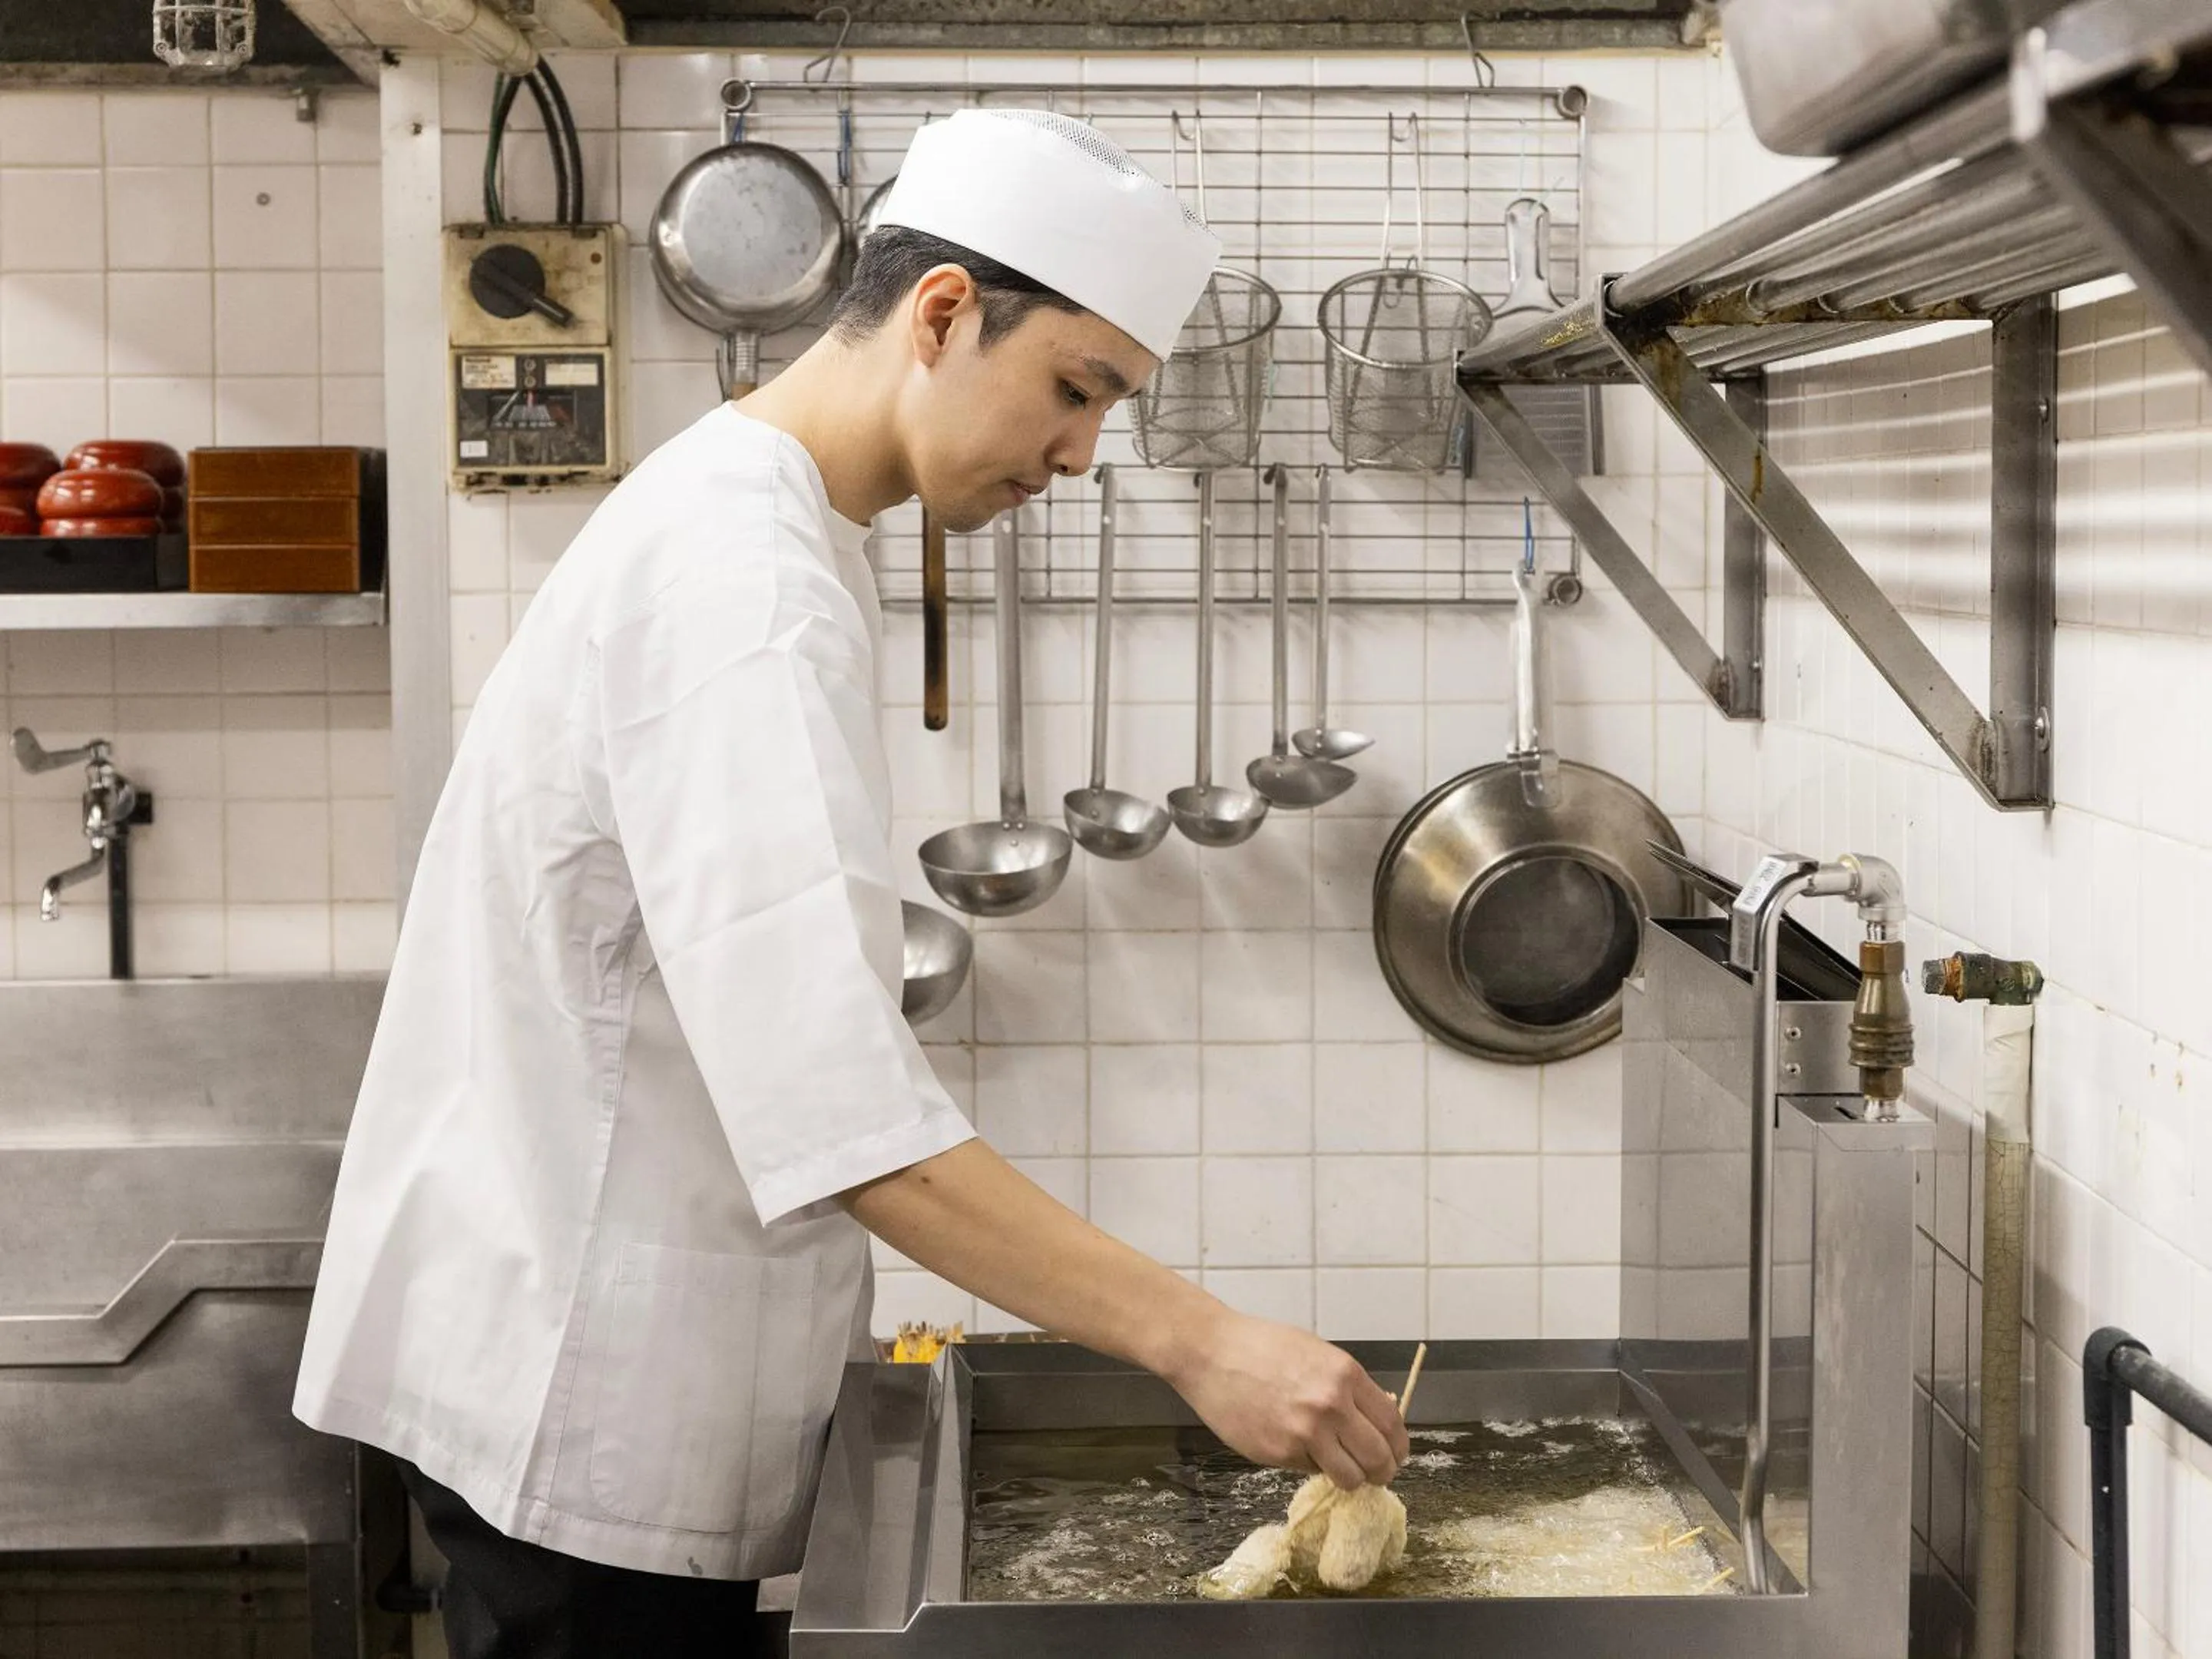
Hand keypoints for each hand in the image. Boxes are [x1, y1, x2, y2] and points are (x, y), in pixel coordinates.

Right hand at [1163, 1309, 1408, 1489]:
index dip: (1398, 1446)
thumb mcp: (1317, 1354)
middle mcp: (1331, 1406)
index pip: (1392, 1424)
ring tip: (1341, 1470)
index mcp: (1345, 1375)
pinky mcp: (1278, 1453)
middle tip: (1376, 1474)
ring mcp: (1304, 1433)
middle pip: (1378, 1458)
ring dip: (1350, 1478)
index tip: (1395, 1455)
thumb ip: (1346, 1388)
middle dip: (1382, 1471)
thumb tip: (1369, 1422)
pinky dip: (1309, 1465)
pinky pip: (1308, 1470)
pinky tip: (1294, 1445)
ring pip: (1349, 1477)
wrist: (1211, 1352)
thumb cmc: (1262, 1346)